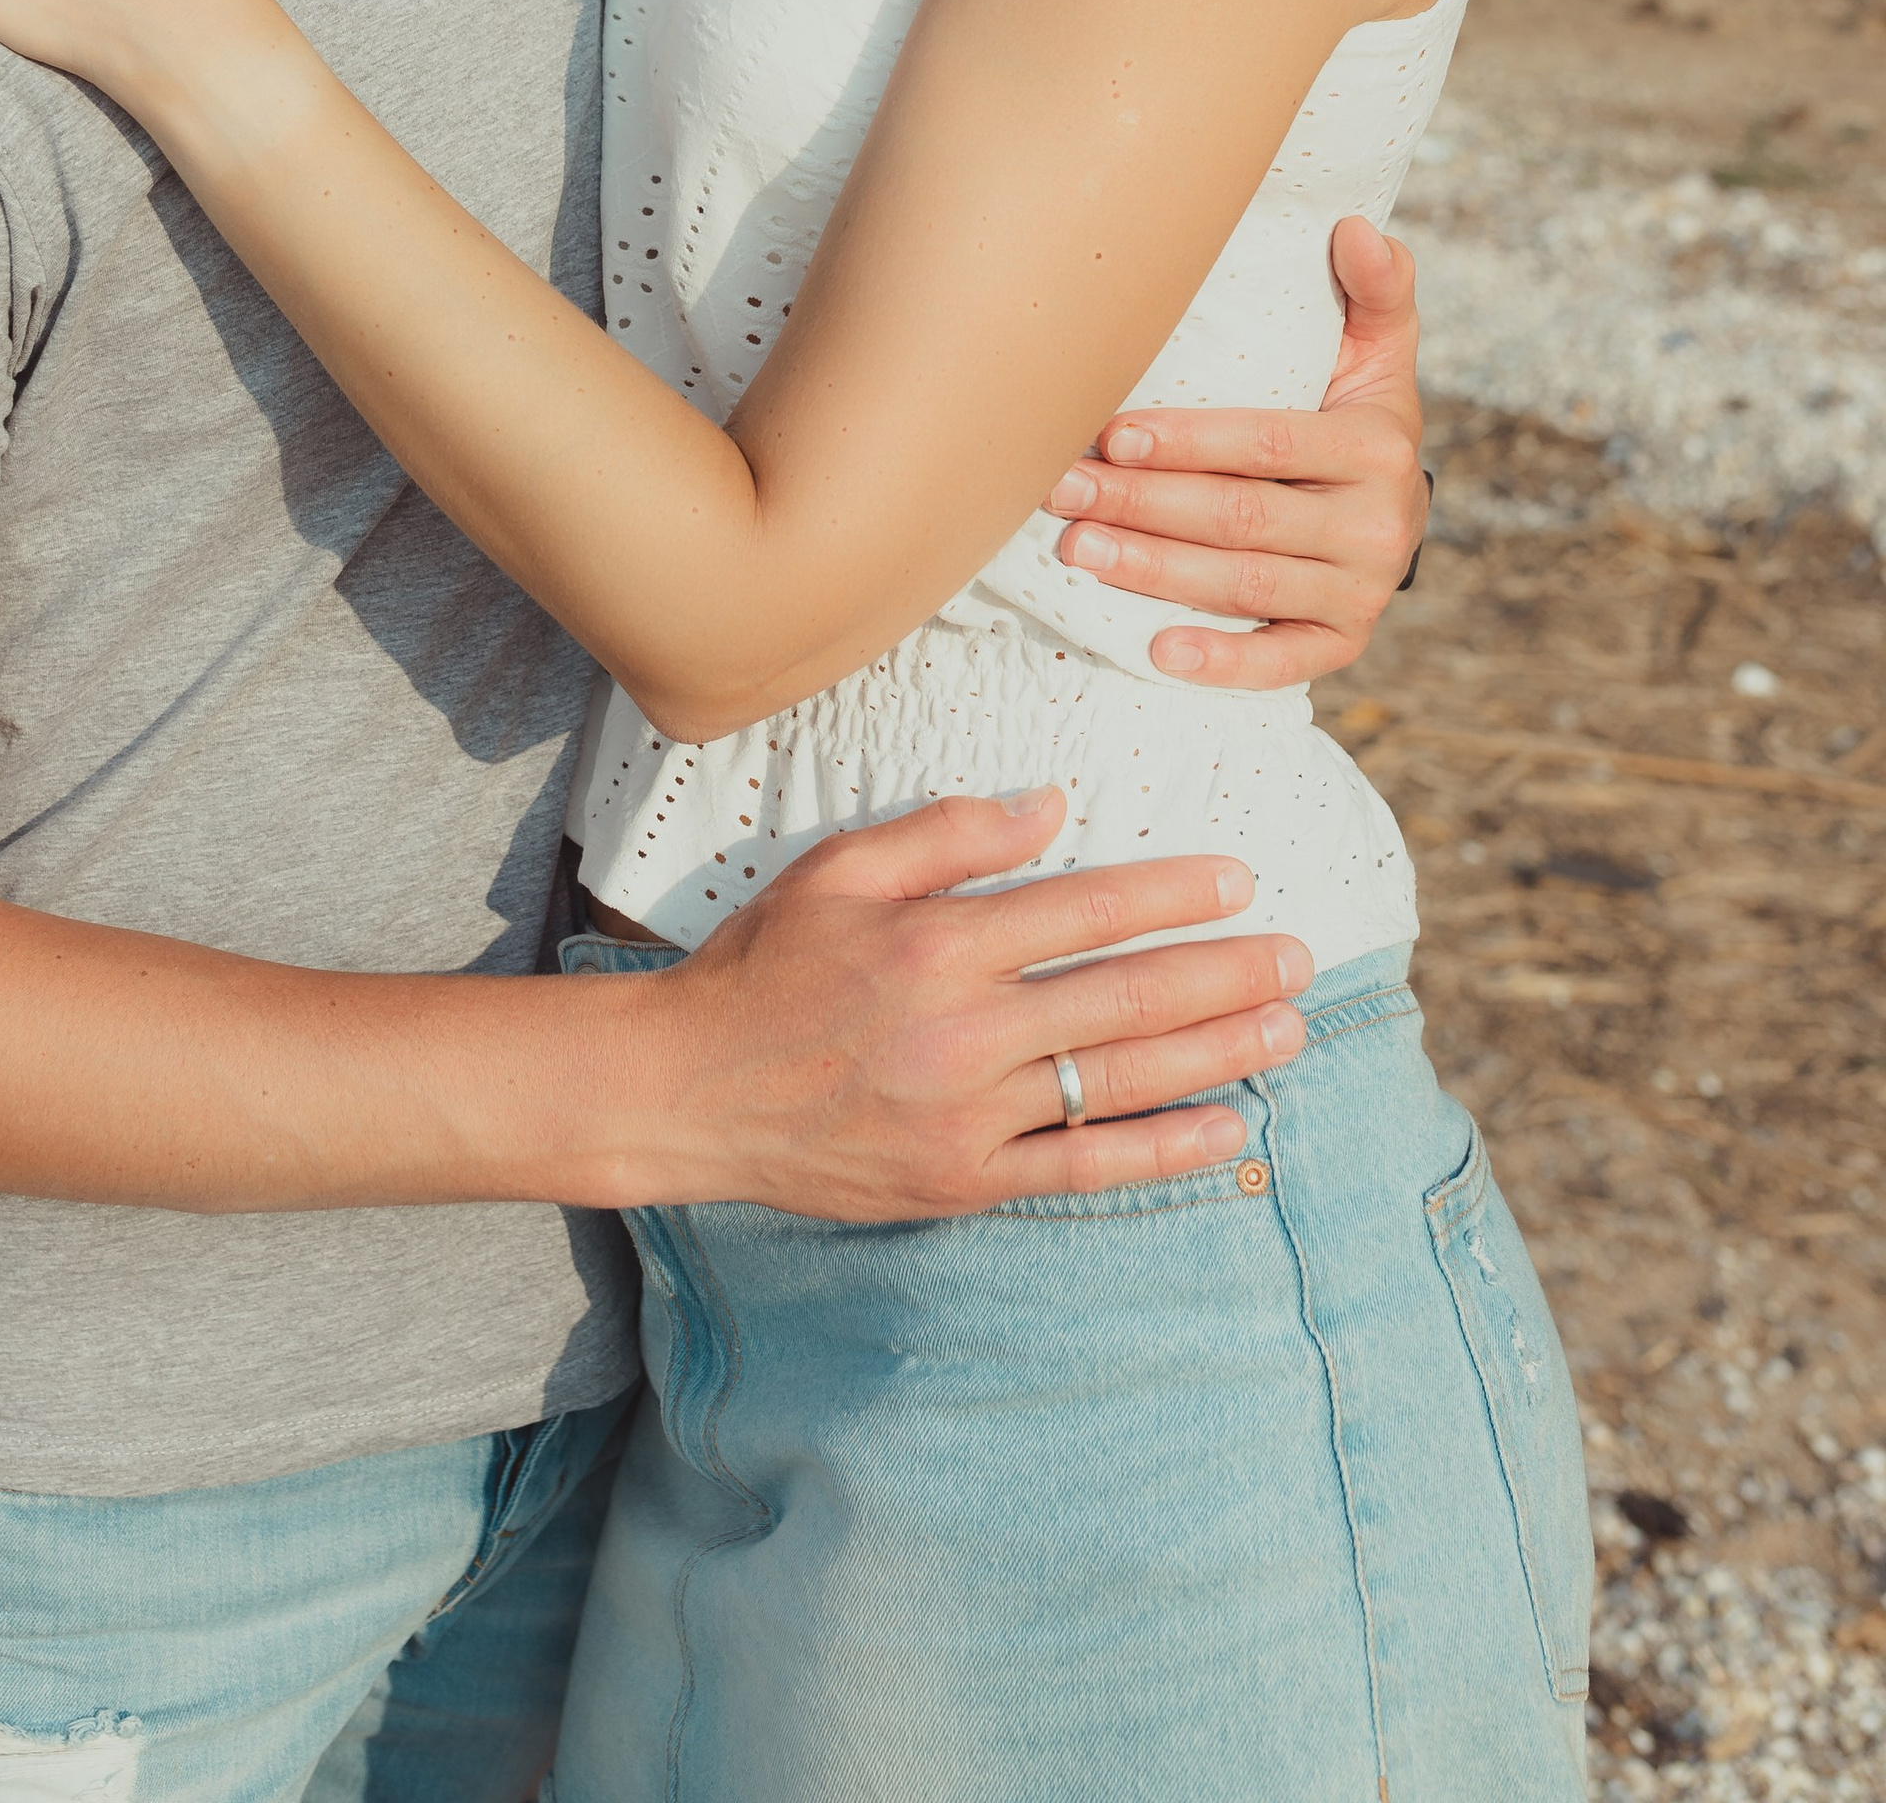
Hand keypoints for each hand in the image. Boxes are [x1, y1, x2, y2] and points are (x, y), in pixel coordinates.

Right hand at [647, 789, 1308, 1216]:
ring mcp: (968, 1116)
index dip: (1170, 895)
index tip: (1238, 881)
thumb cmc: (764, 965)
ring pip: (1119, 1083)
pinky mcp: (964, 1181)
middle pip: (1124, 999)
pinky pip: (1082, 1169)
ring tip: (1288, 1031)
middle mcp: (963, 1032)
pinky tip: (1222, 1131)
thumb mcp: (838, 870)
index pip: (1083, 911)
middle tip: (1299, 956)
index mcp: (936, 945)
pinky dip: (1159, 1153)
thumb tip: (1050, 806)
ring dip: (1216, 1055)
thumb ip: (947, 834)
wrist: (688, 1090)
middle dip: (1224, 975)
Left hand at [1046, 215, 1425, 689]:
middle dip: (1143, 505)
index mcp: (1376, 445)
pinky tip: (1156, 650)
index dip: (1189, 441)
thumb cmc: (1354, 407)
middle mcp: (1377, 525)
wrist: (1393, 502)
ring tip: (1075, 550)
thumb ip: (1373, 286)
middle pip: (1242, 517)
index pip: (1268, 443)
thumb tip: (1356, 225)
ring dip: (1154, 572)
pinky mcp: (1342, 643)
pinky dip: (1222, 663)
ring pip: (1245, 586)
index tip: (1112, 434)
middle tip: (1060, 490)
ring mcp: (1360, 591)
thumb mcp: (1375, 346)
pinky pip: (1281, 661)